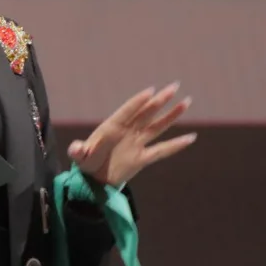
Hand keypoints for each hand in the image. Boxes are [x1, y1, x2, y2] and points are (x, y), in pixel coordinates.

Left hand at [67, 82, 195, 186]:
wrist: (94, 179)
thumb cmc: (86, 162)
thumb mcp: (80, 157)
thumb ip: (78, 151)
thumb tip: (75, 149)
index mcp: (111, 127)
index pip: (127, 112)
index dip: (138, 102)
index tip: (151, 90)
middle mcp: (126, 132)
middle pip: (146, 113)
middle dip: (160, 100)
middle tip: (174, 86)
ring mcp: (136, 143)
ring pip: (157, 127)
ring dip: (171, 115)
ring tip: (186, 102)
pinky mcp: (142, 158)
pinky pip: (162, 150)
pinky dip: (176, 145)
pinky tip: (190, 138)